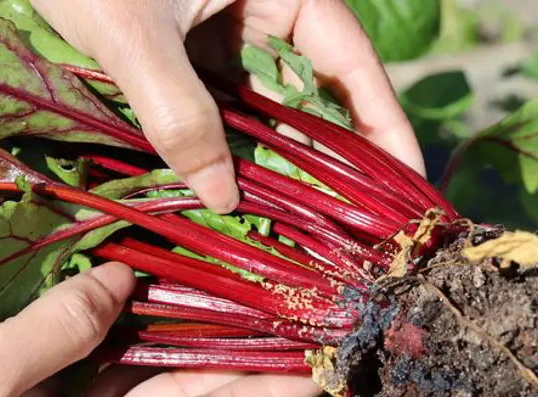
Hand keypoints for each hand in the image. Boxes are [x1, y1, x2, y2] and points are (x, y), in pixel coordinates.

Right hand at [0, 263, 319, 396]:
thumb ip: (66, 324)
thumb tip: (123, 281)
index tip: (314, 366)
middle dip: (234, 361)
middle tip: (293, 317)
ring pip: (143, 378)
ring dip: (183, 337)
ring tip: (245, 296)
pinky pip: (99, 359)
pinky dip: (126, 327)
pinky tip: (158, 288)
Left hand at [31, 0, 424, 213]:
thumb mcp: (134, 37)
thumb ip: (180, 114)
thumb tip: (224, 197)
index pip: (351, 62)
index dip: (384, 127)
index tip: (404, 188)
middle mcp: (260, 13)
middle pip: (313, 97)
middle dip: (328, 163)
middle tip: (349, 234)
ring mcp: (222, 39)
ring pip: (265, 113)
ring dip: (276, 168)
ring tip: (298, 233)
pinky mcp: (186, 59)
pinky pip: (219, 114)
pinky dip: (227, 155)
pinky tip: (235, 200)